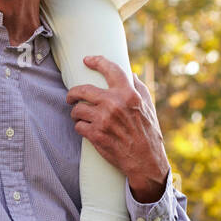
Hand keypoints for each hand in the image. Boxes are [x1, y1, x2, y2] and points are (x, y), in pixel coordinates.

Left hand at [67, 57, 169, 202]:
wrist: (145, 160)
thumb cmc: (148, 133)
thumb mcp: (148, 107)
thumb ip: (139, 88)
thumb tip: (130, 74)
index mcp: (128, 94)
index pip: (110, 70)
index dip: (97, 61)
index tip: (87, 60)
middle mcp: (114, 104)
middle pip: (82, 90)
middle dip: (72, 93)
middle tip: (71, 97)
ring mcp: (103, 119)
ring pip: (77, 110)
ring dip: (77, 113)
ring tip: (80, 117)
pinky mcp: (95, 135)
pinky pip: (78, 126)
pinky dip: (81, 128)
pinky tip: (87, 130)